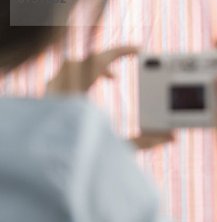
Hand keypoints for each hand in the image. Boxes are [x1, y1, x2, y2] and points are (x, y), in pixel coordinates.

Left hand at [46, 46, 172, 150]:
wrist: (41, 172)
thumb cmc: (76, 160)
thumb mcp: (115, 150)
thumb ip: (143, 142)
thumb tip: (170, 137)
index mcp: (77, 96)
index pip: (98, 59)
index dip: (120, 50)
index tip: (137, 50)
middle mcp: (59, 90)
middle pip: (85, 60)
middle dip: (108, 61)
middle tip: (125, 71)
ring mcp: (49, 94)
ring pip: (71, 66)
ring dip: (93, 69)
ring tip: (111, 78)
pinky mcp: (45, 100)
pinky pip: (63, 77)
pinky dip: (80, 78)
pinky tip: (90, 92)